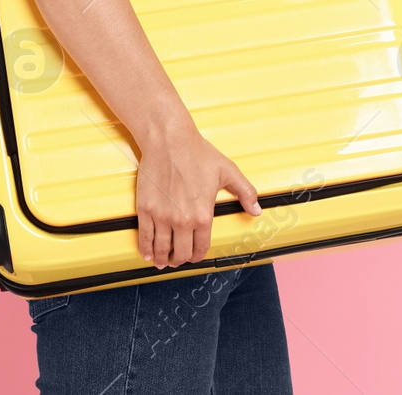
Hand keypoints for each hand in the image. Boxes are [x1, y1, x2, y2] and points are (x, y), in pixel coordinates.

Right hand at [135, 127, 261, 268]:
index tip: (194, 256)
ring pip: (162, 249)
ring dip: (163, 259)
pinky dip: (146, 249)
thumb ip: (245, 192)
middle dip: (180, 259)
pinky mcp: (146, 209)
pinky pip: (145, 237)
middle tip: (178, 259)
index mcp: (203, 215)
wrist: (169, 140)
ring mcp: (162, 216)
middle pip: (180, 253)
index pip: (201, 247)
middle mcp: (183, 220)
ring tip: (163, 261)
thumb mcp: (228, 171)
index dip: (197, 256)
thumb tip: (256, 210)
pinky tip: (148, 253)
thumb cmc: (197, 153)